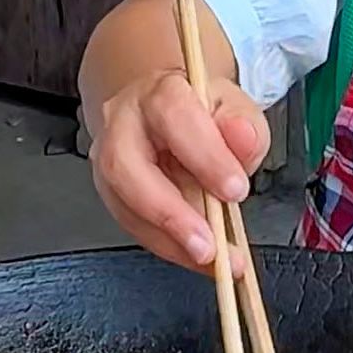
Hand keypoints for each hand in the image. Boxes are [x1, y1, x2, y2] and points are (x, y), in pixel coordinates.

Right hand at [89, 66, 270, 269]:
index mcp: (159, 93)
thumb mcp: (234, 109)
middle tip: (209, 245)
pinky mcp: (111, 192)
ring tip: (209, 259)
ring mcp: (109, 159)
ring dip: (168, 238)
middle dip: (169, 212)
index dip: (205, 156)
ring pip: (123, 202)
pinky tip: (196, 258)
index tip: (236, 190)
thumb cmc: (202, 114)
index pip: (175, 117)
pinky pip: (133, 225)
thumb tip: (243, 139)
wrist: (169, 115)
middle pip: (126, 166)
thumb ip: (243, 125)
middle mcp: (123, 123)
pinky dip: (168, 247)